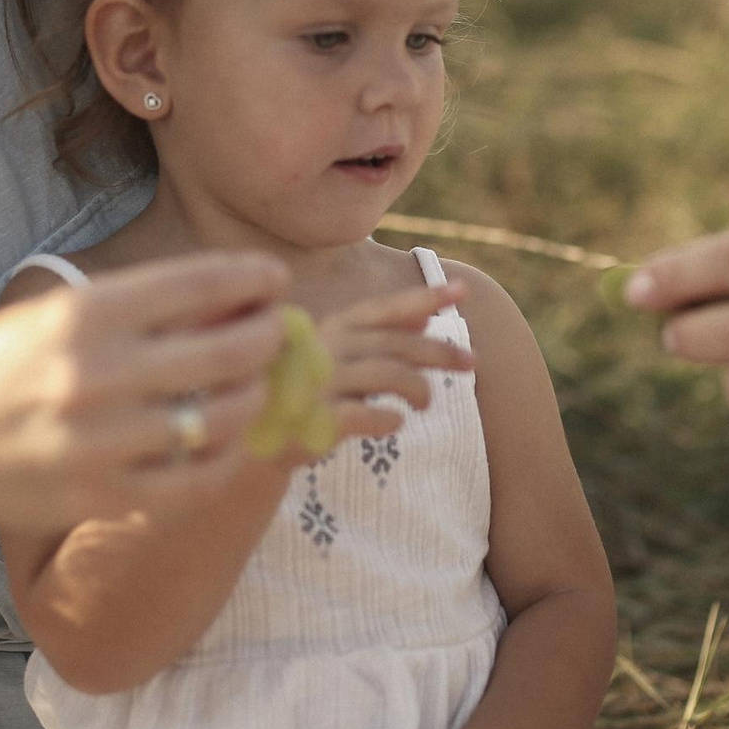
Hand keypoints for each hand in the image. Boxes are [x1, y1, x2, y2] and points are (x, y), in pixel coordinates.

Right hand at [0, 250, 291, 537]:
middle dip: (268, 335)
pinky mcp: (103, 498)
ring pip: (222, 417)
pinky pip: (196, 480)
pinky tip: (224, 440)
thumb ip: (133, 306)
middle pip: (227, 351)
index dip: (252, 278)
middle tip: (276, 332)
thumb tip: (230, 291)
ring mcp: (101, 443)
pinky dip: (224, 458)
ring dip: (252, 397)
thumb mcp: (50, 315)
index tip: (275, 279)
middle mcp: (95, 375)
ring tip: (251, 386)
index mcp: (80, 315)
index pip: (198, 283)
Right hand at [315, 280, 476, 444]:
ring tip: (426, 403)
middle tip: (472, 362)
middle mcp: (327, 347)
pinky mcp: (317, 419)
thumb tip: (425, 318)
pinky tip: (394, 423)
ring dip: (418, 388)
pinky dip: (389, 420)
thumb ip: (382, 338)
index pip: (386, 308)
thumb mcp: (344, 357)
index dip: (424, 297)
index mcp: (335, 328)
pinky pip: (367, 416)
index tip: (463, 289)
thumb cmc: (307, 391)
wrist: (257, 440)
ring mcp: (321, 382)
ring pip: (389, 375)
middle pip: (396, 343)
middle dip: (440, 351)